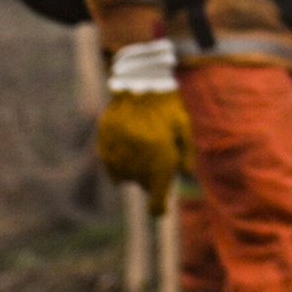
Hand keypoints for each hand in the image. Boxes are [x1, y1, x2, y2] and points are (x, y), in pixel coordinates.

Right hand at [96, 90, 193, 214]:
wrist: (140, 83)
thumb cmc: (168, 108)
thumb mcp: (185, 129)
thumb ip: (187, 155)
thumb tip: (186, 175)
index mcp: (162, 162)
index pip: (156, 203)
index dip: (158, 208)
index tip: (159, 209)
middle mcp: (138, 163)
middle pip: (143, 187)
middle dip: (152, 178)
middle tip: (159, 153)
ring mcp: (119, 155)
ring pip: (126, 178)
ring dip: (135, 170)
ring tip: (144, 145)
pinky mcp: (104, 147)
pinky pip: (112, 168)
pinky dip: (120, 163)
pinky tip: (129, 145)